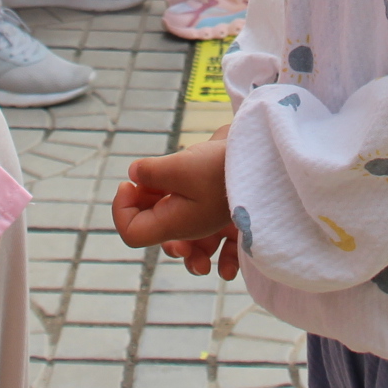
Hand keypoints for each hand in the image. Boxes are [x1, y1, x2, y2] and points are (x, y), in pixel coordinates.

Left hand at [113, 139, 234, 274]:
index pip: (132, 233)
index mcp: (176, 225)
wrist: (264, 155)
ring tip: (155, 179)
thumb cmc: (224, 167)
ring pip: (167, 216)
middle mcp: (188, 224)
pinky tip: (167, 184)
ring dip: (154, 199)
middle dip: (140, 202)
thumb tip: (134, 174)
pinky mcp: (210, 196)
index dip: (122, 209)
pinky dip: (175, 199)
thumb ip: (151, 173)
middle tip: (147, 178)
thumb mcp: (181, 166)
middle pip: (149, 225)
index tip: (130, 183)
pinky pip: (186, 206)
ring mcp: (200, 212)